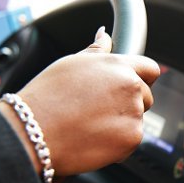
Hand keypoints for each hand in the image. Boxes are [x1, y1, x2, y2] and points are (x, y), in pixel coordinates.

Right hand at [0, 27, 159, 177]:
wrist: (33, 132)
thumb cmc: (46, 98)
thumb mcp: (70, 64)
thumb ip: (96, 51)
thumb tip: (105, 36)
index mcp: (118, 65)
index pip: (150, 70)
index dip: (141, 80)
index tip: (127, 91)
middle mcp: (131, 87)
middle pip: (146, 98)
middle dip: (128, 106)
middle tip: (98, 113)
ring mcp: (133, 114)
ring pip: (136, 122)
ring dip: (120, 126)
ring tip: (89, 127)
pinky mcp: (130, 140)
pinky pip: (129, 143)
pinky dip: (115, 146)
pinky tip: (91, 141)